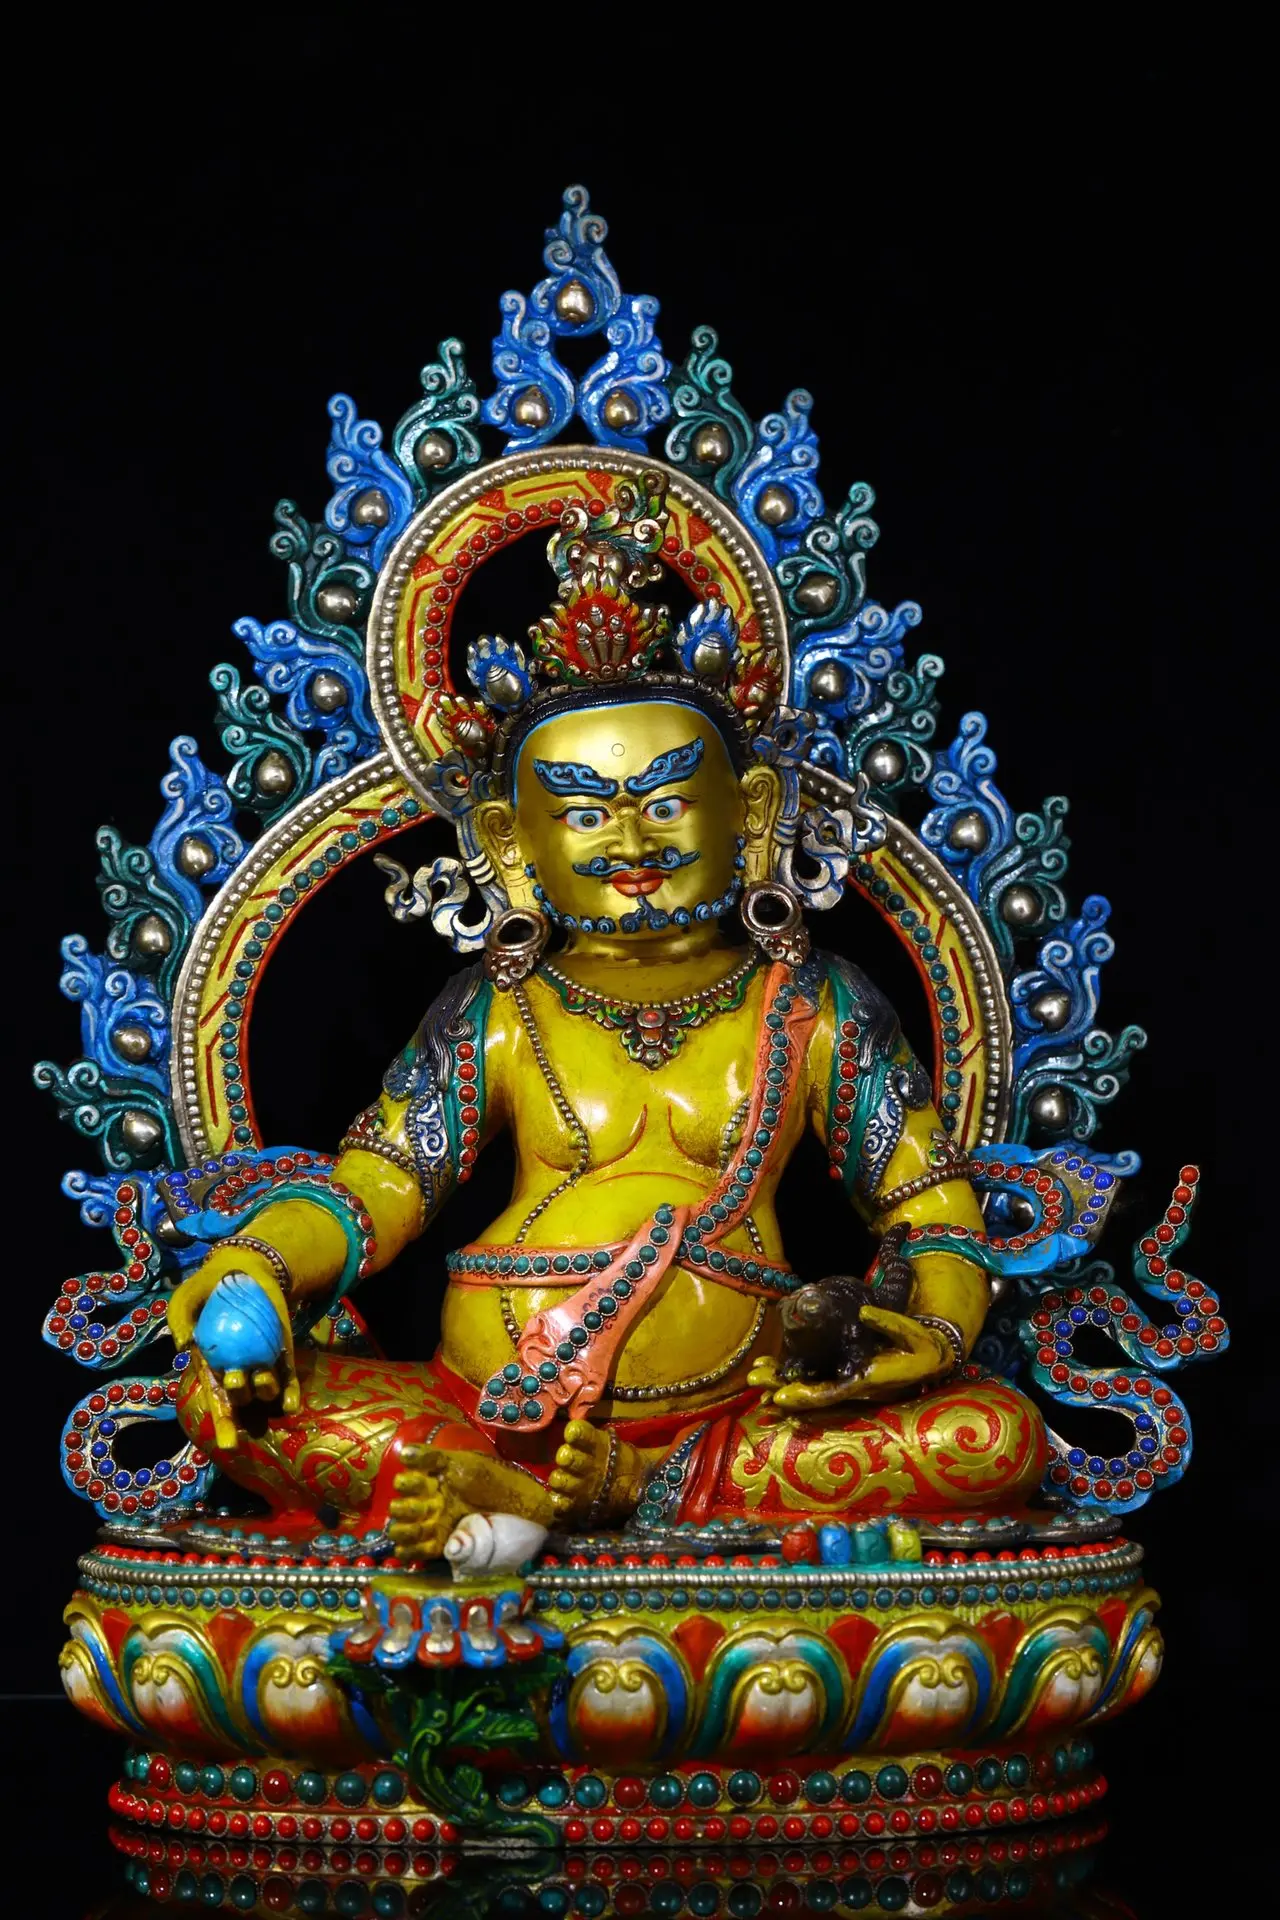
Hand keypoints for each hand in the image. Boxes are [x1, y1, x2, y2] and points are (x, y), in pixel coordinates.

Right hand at [169, 1258, 297, 1451]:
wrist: (241, 1267)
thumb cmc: (208, 1287)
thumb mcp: (185, 1297)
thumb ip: (178, 1317)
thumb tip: (183, 1345)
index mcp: (212, 1368)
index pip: (217, 1403)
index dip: (223, 1425)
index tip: (228, 1444)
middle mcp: (238, 1371)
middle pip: (242, 1398)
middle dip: (240, 1397)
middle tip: (235, 1377)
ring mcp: (263, 1362)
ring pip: (266, 1389)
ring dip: (266, 1391)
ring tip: (262, 1377)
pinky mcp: (283, 1350)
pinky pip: (289, 1376)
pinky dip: (291, 1392)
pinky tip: (292, 1404)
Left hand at [750, 1308, 952, 1410]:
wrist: (930, 1356)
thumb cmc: (921, 1345)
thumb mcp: (911, 1333)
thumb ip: (889, 1323)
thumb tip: (864, 1312)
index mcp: (867, 1380)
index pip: (831, 1393)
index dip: (805, 1396)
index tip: (779, 1396)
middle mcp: (852, 1385)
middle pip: (811, 1392)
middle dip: (781, 1387)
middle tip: (755, 1379)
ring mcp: (846, 1379)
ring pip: (808, 1384)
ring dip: (781, 1380)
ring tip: (755, 1374)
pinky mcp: (843, 1370)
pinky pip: (814, 1375)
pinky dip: (793, 1372)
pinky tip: (773, 1368)